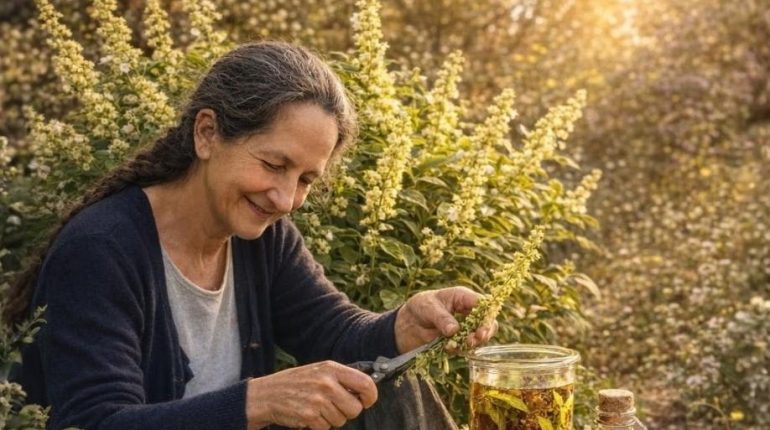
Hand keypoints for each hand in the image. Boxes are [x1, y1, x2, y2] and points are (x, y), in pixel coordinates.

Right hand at [245, 361, 376, 428]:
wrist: (268, 394)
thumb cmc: (296, 382)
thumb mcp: (319, 370)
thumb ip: (341, 378)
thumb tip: (365, 390)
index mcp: (331, 369)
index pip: (365, 383)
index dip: (371, 396)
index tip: (367, 401)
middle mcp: (327, 383)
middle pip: (355, 408)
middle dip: (348, 411)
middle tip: (336, 406)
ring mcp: (318, 400)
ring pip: (341, 420)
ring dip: (332, 418)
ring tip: (318, 408)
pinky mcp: (310, 416)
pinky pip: (326, 427)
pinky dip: (320, 424)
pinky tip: (310, 414)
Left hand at [394, 286, 497, 352]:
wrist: (407, 323)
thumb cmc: (420, 307)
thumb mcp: (428, 307)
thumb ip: (441, 318)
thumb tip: (455, 330)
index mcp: (463, 297)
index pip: (483, 305)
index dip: (487, 317)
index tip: (481, 331)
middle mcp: (468, 312)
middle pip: (487, 322)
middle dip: (484, 333)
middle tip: (473, 341)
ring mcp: (465, 327)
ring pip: (480, 336)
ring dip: (472, 343)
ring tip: (456, 346)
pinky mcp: (459, 340)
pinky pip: (466, 346)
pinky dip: (460, 349)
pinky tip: (448, 348)